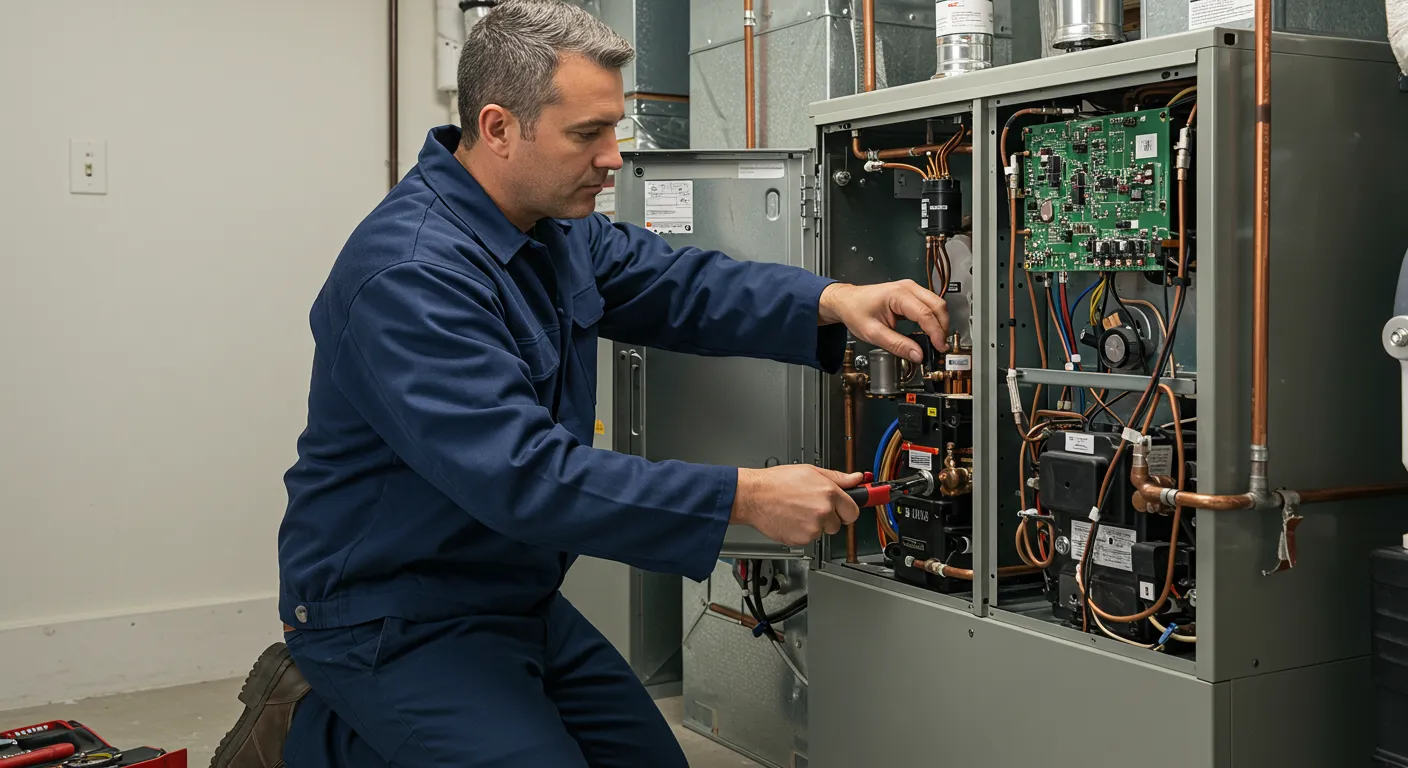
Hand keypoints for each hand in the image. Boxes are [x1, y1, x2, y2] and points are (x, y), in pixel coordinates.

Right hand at [730, 466, 863, 546]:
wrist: (753, 496)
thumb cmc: (776, 482)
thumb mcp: (810, 471)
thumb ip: (837, 477)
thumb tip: (856, 478)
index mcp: (829, 492)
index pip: (853, 511)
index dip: (847, 510)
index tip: (845, 510)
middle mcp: (823, 511)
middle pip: (839, 524)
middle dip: (830, 517)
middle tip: (812, 507)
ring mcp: (813, 527)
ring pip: (823, 531)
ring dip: (815, 525)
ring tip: (798, 511)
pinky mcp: (802, 539)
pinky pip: (809, 538)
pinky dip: (802, 532)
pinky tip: (792, 519)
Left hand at [818, 280, 949, 360]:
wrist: (846, 301)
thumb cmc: (855, 311)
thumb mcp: (873, 333)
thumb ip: (897, 345)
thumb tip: (917, 355)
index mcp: (897, 294)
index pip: (925, 314)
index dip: (935, 332)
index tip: (939, 347)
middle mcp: (908, 288)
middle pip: (937, 305)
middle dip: (942, 327)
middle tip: (940, 346)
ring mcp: (911, 289)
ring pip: (936, 304)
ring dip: (940, 323)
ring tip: (936, 341)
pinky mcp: (911, 294)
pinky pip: (929, 305)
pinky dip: (934, 319)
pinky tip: (930, 332)